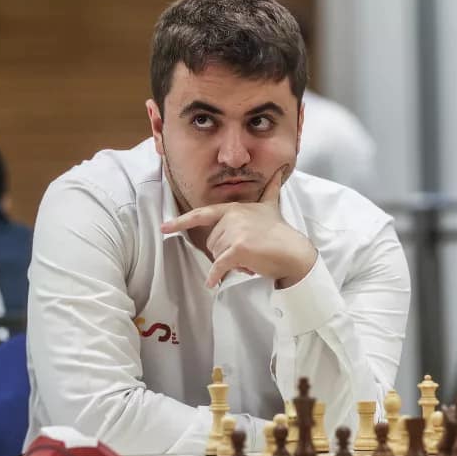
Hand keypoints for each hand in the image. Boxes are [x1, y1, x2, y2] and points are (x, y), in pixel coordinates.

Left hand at [161, 165, 317, 288]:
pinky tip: (213, 284)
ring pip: (216, 255)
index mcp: (233, 208)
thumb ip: (269, 189)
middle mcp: (232, 217)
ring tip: (249, 258)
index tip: (164, 227)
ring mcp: (235, 232)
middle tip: (246, 251)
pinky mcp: (238, 248)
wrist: (292, 251)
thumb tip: (278, 171)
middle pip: (211, 242)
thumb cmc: (279, 230)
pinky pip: (219, 266)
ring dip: (229, 262)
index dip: (180, 222)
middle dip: (224, 252)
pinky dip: (215, 276)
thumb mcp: (271, 205)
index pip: (202, 214)